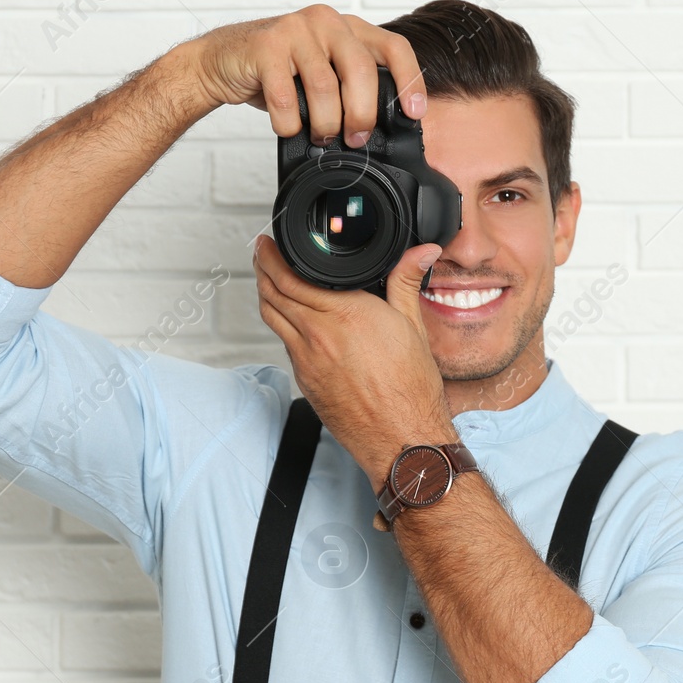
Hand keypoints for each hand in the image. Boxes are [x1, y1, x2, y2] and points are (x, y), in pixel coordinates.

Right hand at [182, 4, 426, 147]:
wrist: (222, 62)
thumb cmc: (278, 72)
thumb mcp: (323, 74)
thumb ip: (352, 87)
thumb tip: (382, 129)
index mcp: (348, 28)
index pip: (394, 47)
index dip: (410, 81)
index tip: (414, 114)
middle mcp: (326, 22)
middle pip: (362, 71)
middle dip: (362, 114)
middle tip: (355, 139)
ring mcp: (295, 30)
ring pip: (325, 87)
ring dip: (325, 124)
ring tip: (319, 136)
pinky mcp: (265, 46)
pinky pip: (285, 96)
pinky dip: (289, 123)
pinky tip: (287, 128)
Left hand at [251, 231, 456, 496]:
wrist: (401, 438)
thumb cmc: (411, 390)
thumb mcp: (413, 325)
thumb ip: (407, 280)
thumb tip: (421, 251)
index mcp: (345, 314)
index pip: (290, 277)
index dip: (271, 257)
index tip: (268, 244)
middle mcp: (318, 335)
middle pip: (272, 295)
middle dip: (262, 270)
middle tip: (261, 255)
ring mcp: (306, 361)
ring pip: (272, 319)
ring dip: (265, 296)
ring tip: (268, 281)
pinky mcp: (305, 381)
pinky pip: (285, 345)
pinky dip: (283, 326)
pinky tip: (294, 322)